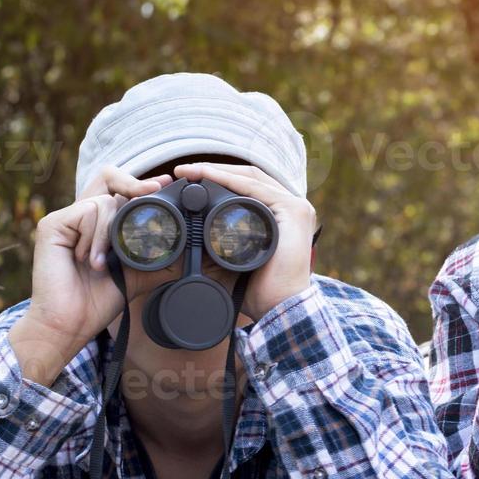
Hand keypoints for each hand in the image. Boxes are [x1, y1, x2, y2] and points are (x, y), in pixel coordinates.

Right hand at [10, 169, 174, 384]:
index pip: (120, 190)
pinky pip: (87, 212)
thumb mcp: (139, 273)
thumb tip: (196, 248)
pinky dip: (97, 237)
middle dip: (133, 183)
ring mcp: (65, 218)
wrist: (72, 323)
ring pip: (105, 200)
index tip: (166, 183)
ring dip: (113, 231)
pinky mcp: (52, 224)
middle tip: (152, 191)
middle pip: (108, 176)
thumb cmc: (99, 300)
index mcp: (99, 224)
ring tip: (105, 263)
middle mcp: (81, 216)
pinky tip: (92, 261)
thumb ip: (161, 256)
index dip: (141, 185)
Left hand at [174, 162, 318, 320]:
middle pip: (250, 178)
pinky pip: (254, 188)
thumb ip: (221, 248)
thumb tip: (190, 240)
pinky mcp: (292, 210)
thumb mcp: (236, 261)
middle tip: (183, 171)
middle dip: (215, 171)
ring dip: (217, 171)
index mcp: (282, 216)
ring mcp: (295, 206)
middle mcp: (292, 207)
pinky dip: (229, 180)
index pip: (249, 187)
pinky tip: (207, 176)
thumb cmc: (261, 291)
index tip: (189, 179)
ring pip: (251, 178)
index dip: (220, 179)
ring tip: (188, 171)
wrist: (279, 307)